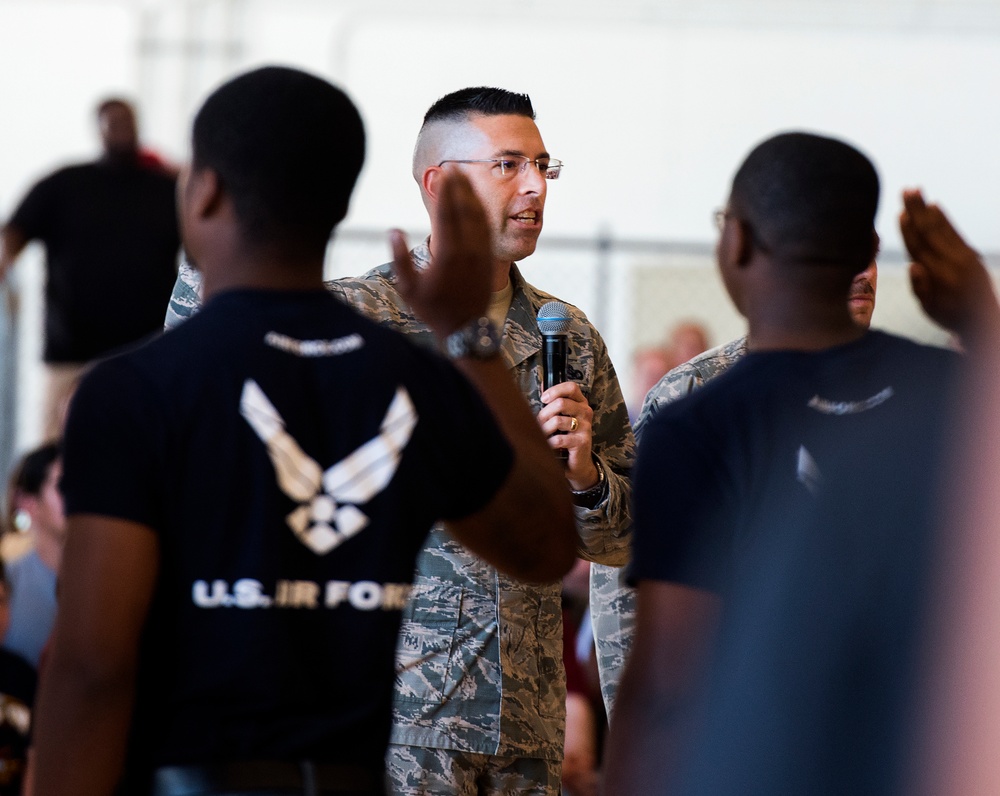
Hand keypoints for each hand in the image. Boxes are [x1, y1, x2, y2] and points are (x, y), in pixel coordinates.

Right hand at [390, 170, 491, 337]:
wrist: (465, 328)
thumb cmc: (434, 309)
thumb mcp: (409, 289)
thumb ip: (400, 259)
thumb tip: (393, 231)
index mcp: (448, 255)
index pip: (447, 215)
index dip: (445, 192)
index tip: (442, 174)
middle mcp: (468, 251)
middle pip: (465, 210)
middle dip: (460, 186)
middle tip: (454, 166)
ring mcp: (482, 254)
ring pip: (479, 217)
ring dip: (472, 194)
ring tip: (466, 176)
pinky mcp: (489, 258)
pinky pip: (487, 228)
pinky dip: (482, 211)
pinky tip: (476, 200)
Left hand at [537, 381, 598, 489]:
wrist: (576, 464)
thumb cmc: (566, 439)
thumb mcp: (560, 418)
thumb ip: (554, 403)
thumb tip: (543, 384)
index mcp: (581, 404)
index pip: (571, 388)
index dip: (555, 390)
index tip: (544, 399)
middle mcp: (585, 413)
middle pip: (561, 403)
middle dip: (544, 414)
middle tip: (539, 423)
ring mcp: (585, 427)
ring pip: (558, 421)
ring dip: (544, 429)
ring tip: (542, 435)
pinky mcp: (582, 442)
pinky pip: (559, 439)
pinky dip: (549, 442)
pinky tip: (548, 445)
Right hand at [899, 189, 999, 342]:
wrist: (984, 318)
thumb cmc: (951, 316)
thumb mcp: (930, 309)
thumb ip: (921, 288)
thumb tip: (913, 266)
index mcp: (940, 275)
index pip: (920, 248)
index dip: (909, 230)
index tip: (901, 213)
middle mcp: (952, 261)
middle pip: (930, 231)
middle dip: (917, 210)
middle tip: (907, 191)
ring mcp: (964, 255)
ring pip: (941, 228)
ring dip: (927, 209)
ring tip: (917, 191)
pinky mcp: (970, 253)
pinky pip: (954, 231)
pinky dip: (944, 218)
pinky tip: (936, 207)